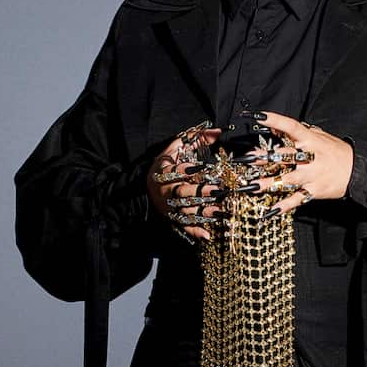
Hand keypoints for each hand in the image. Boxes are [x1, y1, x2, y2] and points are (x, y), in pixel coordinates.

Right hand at [147, 121, 223, 243]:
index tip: (197, 167)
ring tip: (220, 212)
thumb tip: (217, 132)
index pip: (173, 171)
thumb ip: (195, 138)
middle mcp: (166, 191)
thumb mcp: (175, 148)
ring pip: (186, 210)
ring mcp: (170, 206)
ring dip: (203, 212)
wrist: (146, 187)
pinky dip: (195, 232)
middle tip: (217, 190)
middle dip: (199, 191)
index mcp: (164, 172)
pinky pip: (184, 225)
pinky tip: (207, 235)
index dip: (183, 170)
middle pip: (182, 192)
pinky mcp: (173, 218)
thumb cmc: (165, 165)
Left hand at [233, 111, 353, 214]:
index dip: (274, 120)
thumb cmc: (337, 152)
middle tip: (244, 158)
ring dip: (266, 184)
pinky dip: (283, 206)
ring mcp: (311, 175)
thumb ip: (300, 132)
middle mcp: (309, 157)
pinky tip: (268, 211)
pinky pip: (296, 199)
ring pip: (286, 179)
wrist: (357, 171)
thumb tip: (276, 126)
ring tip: (248, 186)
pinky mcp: (314, 191)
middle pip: (283, 156)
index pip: (290, 126)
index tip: (257, 117)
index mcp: (311, 140)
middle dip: (263, 158)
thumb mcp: (320, 137)